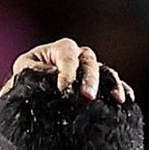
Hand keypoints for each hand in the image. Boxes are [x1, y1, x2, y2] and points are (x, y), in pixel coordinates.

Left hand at [10, 38, 131, 102]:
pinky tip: (124, 100)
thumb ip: (33, 72)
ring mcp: (90, 69)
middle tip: (87, 96)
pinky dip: (120, 89)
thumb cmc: (25, 77)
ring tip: (116, 98)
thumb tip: (48, 76)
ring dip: (111, 85)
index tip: (63, 88)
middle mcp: (79, 56)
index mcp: (61, 49)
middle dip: (90, 79)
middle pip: (89, 63)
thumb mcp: (24, 71)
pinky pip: (112, 84)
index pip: (67, 56)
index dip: (67, 71)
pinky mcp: (97, 82)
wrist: (30, 90)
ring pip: (105, 72)